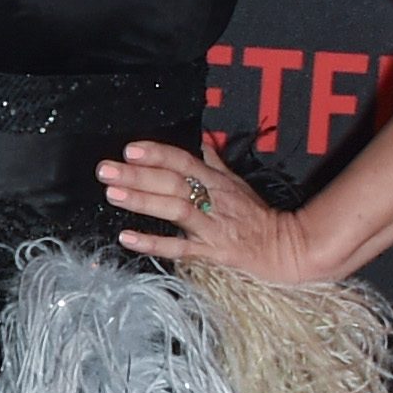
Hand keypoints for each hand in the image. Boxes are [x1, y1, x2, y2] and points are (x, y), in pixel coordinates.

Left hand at [101, 136, 327, 282]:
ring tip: (112, 195)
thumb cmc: (258, 216)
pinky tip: (127, 238)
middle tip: (105, 170)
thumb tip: (201, 141)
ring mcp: (212, 226)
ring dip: (143, 201)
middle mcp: (212, 200)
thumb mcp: (237, 183)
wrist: (287, 248)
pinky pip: (180, 248)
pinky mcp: (212, 251)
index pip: (184, 161)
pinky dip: (153, 243)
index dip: (158, 153)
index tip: (130, 149)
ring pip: (175, 210)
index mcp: (216, 181)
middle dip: (137, 175)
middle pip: (172, 182)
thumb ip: (215, 163)